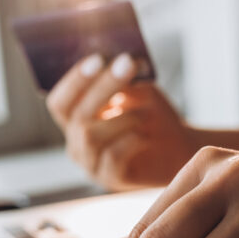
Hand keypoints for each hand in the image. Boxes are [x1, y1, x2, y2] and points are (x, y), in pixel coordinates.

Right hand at [46, 53, 198, 189]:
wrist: (179, 148)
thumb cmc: (153, 116)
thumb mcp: (137, 90)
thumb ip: (122, 78)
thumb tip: (117, 58)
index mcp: (75, 120)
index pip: (59, 102)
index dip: (74, 81)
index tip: (98, 58)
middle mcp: (76, 143)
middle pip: (76, 117)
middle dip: (101, 88)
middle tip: (126, 64)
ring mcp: (91, 164)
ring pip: (90, 137)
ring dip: (122, 117)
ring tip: (146, 112)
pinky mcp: (110, 179)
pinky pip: (112, 156)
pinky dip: (131, 139)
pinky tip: (146, 134)